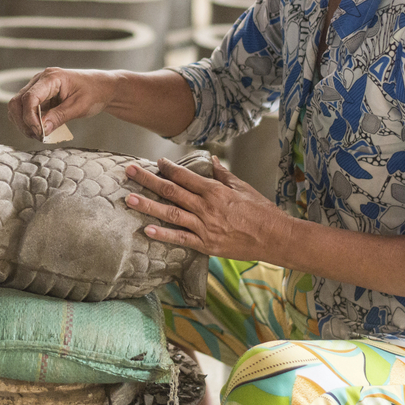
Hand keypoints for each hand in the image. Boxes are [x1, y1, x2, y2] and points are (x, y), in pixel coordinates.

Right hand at [7, 68, 119, 139]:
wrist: (102, 87)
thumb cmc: (94, 93)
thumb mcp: (79, 107)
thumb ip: (59, 117)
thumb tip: (41, 130)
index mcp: (51, 78)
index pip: (29, 98)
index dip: (30, 118)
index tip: (39, 133)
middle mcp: (40, 80)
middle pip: (17, 102)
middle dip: (23, 122)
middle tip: (38, 137)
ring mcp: (37, 88)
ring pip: (17, 107)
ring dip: (23, 124)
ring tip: (39, 136)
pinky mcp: (38, 96)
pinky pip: (24, 110)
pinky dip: (27, 122)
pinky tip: (40, 131)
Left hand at [124, 155, 292, 261]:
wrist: (276, 237)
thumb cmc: (262, 211)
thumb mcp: (243, 187)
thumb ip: (224, 174)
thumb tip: (212, 159)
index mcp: (215, 191)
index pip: (185, 176)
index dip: (168, 168)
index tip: (156, 162)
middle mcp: (206, 207)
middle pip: (171, 191)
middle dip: (147, 180)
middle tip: (129, 171)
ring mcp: (205, 227)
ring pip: (170, 213)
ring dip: (148, 205)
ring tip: (129, 199)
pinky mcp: (206, 245)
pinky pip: (181, 238)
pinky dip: (163, 234)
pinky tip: (147, 229)